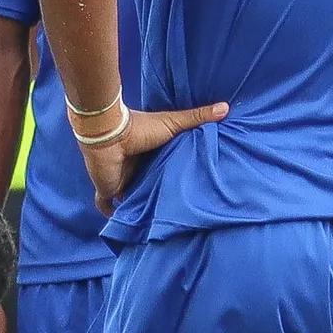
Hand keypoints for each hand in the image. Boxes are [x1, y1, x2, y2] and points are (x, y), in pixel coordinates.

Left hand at [77, 102, 228, 215]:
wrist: (110, 134)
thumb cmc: (140, 128)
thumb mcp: (173, 123)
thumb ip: (197, 117)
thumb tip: (226, 107)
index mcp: (147, 154)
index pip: (159, 168)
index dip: (168, 176)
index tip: (184, 187)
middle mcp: (134, 168)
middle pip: (144, 185)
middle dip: (154, 196)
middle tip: (173, 210)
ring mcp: (119, 180)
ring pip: (129, 198)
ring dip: (137, 207)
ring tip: (155, 222)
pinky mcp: (107, 190)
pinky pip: (107, 207)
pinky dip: (114, 215)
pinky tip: (126, 225)